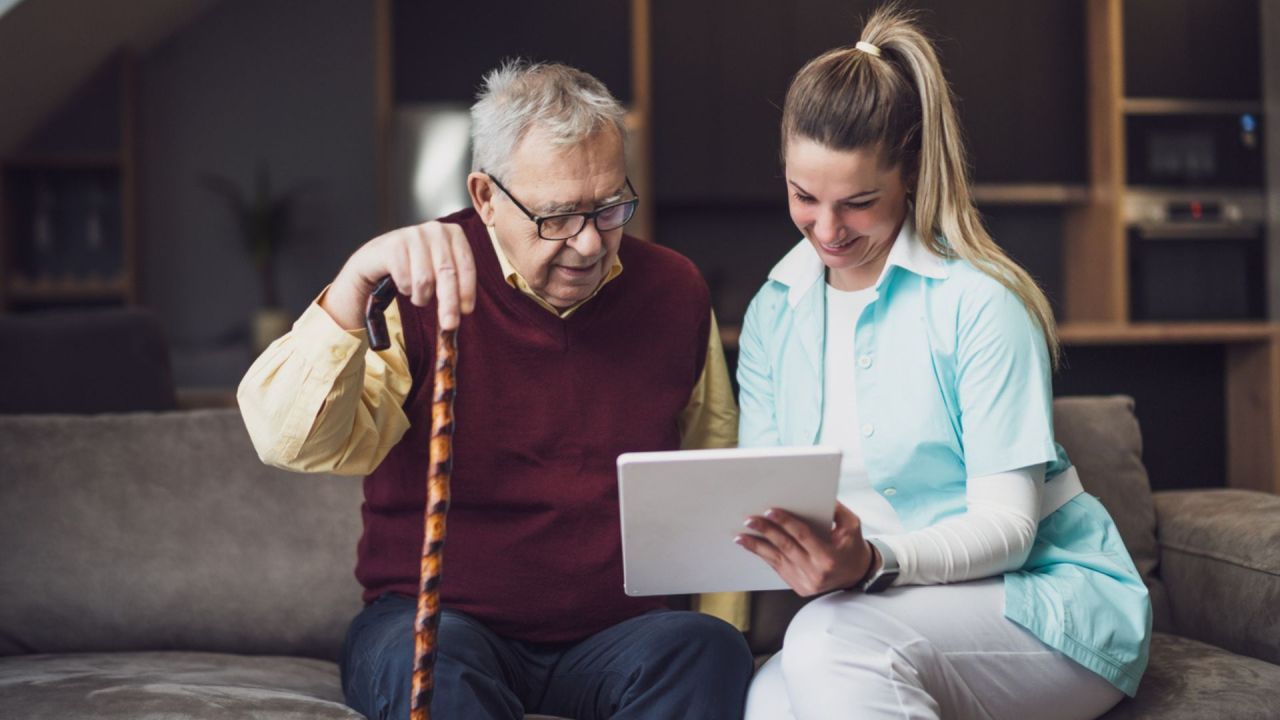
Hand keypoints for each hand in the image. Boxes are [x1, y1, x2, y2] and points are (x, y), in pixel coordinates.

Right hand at [322, 221, 476, 331]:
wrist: (374, 261)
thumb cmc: (413, 267)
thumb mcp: (438, 270)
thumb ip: (454, 283)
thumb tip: (464, 310)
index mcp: (453, 233)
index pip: (466, 266)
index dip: (467, 291)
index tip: (466, 311)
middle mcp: (435, 229)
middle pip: (447, 273)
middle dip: (449, 303)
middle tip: (449, 325)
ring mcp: (413, 235)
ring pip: (425, 279)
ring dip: (421, 296)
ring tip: (417, 294)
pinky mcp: (393, 245)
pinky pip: (405, 280)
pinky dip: (404, 288)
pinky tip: (402, 284)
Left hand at [736, 502, 875, 596]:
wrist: (857, 574)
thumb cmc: (852, 545)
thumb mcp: (852, 525)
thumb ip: (836, 509)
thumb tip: (815, 493)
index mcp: (829, 557)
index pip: (803, 536)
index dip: (785, 522)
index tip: (769, 510)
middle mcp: (816, 573)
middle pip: (785, 547)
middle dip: (765, 531)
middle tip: (749, 519)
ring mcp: (806, 583)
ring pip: (776, 560)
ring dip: (756, 546)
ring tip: (740, 536)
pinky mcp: (798, 587)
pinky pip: (778, 568)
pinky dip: (764, 556)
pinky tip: (752, 546)